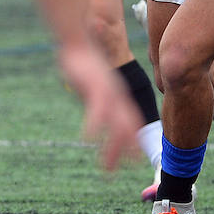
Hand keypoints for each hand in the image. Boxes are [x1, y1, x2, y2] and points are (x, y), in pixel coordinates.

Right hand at [58, 43, 142, 170]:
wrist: (79, 42)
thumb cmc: (82, 61)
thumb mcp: (94, 81)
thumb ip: (97, 94)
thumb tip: (95, 104)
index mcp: (118, 96)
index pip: (132, 122)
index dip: (133, 141)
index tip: (134, 159)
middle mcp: (117, 97)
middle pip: (127, 128)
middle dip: (125, 151)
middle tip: (118, 171)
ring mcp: (108, 93)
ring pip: (116, 125)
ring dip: (113, 148)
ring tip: (106, 168)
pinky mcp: (95, 88)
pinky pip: (98, 112)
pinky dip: (94, 126)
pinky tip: (87, 139)